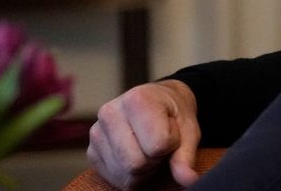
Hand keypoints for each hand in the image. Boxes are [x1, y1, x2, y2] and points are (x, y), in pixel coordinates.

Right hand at [87, 80, 201, 189]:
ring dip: (143, 169)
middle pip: (136, 164)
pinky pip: (114, 179)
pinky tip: (136, 155)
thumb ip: (186, 155)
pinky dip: (130, 175)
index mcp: (136, 100)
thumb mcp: (188, 128)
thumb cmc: (174, 114)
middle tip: (160, 143)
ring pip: (125, 174)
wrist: (157, 102)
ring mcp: (96, 133)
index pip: (157, 146)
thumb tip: (189, 180)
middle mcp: (110, 114)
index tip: (171, 130)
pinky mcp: (91, 152)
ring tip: (148, 148)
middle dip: (155, 159)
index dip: (171, 144)